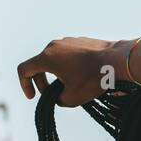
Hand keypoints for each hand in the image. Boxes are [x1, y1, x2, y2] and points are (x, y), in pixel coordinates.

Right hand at [16, 37, 131, 106]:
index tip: (33, 97)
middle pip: (38, 64)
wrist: (117, 61)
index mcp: (47, 57)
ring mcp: (67, 41)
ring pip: (53, 59)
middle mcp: (54, 45)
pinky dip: (67, 66)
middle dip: (41, 81)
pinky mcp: (79, 41)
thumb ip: (57, 99)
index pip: (24, 70)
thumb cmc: (93, 79)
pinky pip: (67, 55)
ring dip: (56, 74)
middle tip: (52, 94)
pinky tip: (81, 76)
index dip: (24, 85)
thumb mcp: (72, 98)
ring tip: (69, 86)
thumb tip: (59, 95)